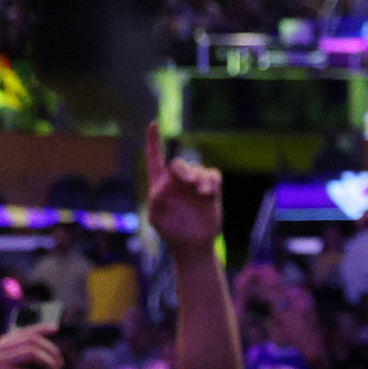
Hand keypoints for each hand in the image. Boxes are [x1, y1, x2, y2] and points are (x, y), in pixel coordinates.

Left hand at [144, 121, 222, 255]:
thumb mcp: (156, 217)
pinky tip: (208, 193)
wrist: (192, 244)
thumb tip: (165, 184)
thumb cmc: (171, 231)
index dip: (154, 140)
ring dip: (199, 179)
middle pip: (179, 164)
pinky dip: (211, 181)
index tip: (154, 124)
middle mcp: (177, 180)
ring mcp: (195, 184)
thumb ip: (156, 200)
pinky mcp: (211, 189)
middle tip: (187, 182)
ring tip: (202, 193)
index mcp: (160, 183)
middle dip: (183, 170)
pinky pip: (213, 175)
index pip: (155, 157)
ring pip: (198, 169)